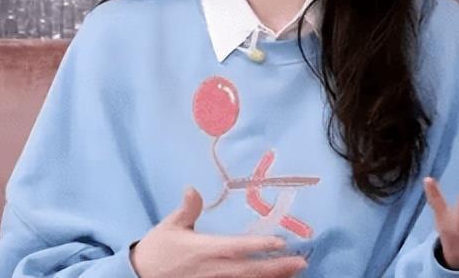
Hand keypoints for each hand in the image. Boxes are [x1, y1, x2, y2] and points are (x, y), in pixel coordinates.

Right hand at [130, 187, 306, 277]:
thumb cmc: (156, 250)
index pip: (236, 248)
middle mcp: (212, 269)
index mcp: (204, 249)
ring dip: (272, 277)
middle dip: (277, 267)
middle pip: (249, 270)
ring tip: (295, 271)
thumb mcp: (170, 227)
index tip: (281, 243)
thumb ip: (187, 209)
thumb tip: (192, 188)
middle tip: (302, 261)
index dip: (258, 247)